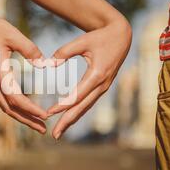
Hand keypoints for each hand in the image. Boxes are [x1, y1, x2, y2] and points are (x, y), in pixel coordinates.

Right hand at [0, 13, 48, 133]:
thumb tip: (44, 65)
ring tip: (36, 123)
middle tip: (43, 129)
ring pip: (4, 105)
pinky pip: (0, 98)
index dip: (31, 109)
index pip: (16, 98)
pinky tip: (22, 109)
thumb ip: (30, 50)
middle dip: (27, 120)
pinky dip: (12, 108)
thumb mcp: (13, 34)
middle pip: (9, 108)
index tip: (45, 115)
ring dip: (20, 116)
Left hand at [47, 17, 131, 139]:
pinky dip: (78, 111)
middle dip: (67, 122)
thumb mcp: (82, 41)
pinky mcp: (102, 86)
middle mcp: (102, 85)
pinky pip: (89, 102)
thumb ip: (64, 52)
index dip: (62, 105)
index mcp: (97, 75)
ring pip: (86, 107)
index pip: (77, 95)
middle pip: (82, 107)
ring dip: (72, 120)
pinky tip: (68, 118)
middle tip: (54, 135)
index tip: (49, 113)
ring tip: (59, 131)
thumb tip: (48, 64)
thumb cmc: (100, 36)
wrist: (121, 35)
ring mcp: (104, 87)